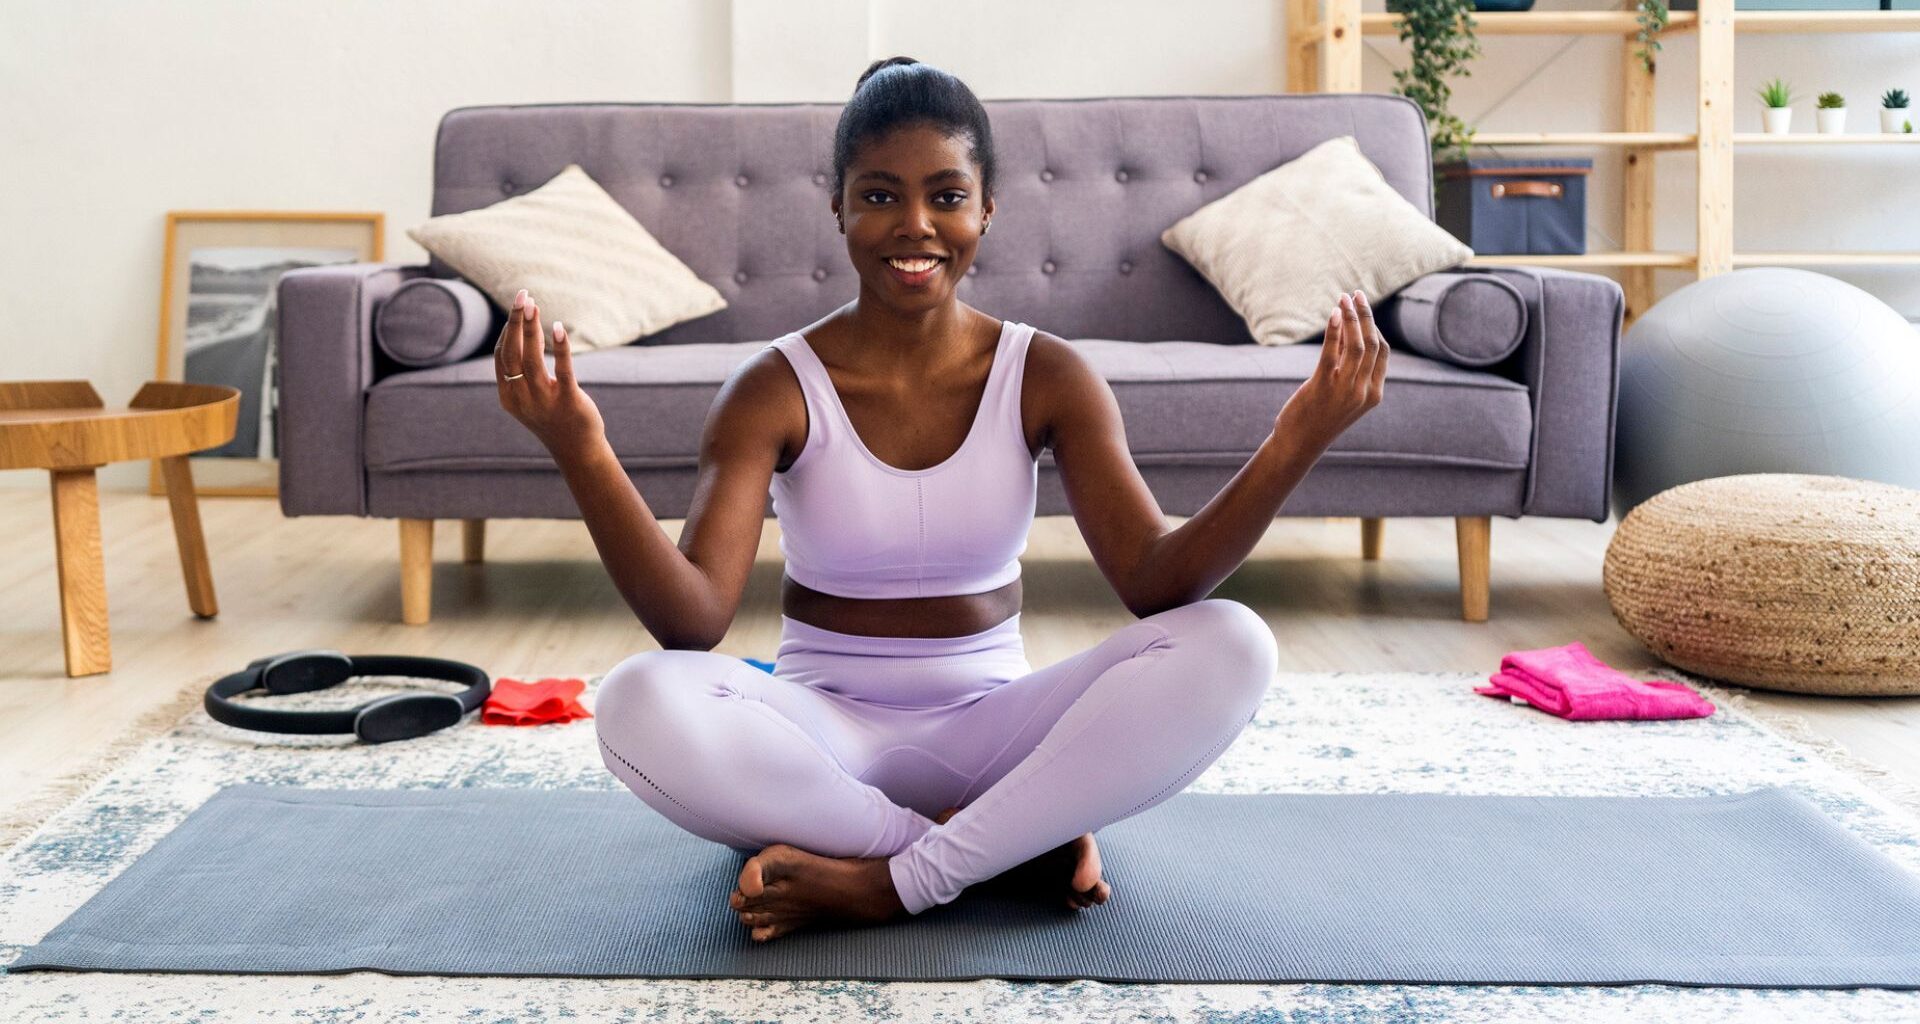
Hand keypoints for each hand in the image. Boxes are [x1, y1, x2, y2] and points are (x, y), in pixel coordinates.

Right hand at [495, 289, 605, 462]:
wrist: (576, 449)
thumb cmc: (552, 418)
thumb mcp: (528, 399)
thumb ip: (519, 374)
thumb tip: (518, 336)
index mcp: (508, 396)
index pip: (501, 356)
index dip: (507, 330)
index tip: (517, 308)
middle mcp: (522, 397)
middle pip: (512, 353)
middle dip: (515, 321)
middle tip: (522, 295)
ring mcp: (544, 400)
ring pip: (532, 358)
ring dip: (532, 329)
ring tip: (534, 305)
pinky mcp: (568, 401)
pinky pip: (563, 371)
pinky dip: (560, 348)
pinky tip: (558, 328)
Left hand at [1274, 290, 1387, 449]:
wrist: (1299, 444)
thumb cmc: (1319, 417)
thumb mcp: (1341, 392)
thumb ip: (1348, 366)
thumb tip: (1347, 331)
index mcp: (1374, 393)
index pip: (1383, 352)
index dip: (1375, 326)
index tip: (1362, 308)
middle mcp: (1363, 391)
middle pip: (1373, 343)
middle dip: (1366, 315)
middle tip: (1357, 294)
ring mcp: (1345, 390)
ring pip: (1357, 345)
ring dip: (1352, 317)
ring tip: (1344, 298)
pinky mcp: (1322, 387)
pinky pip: (1332, 354)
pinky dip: (1335, 331)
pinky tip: (1334, 314)